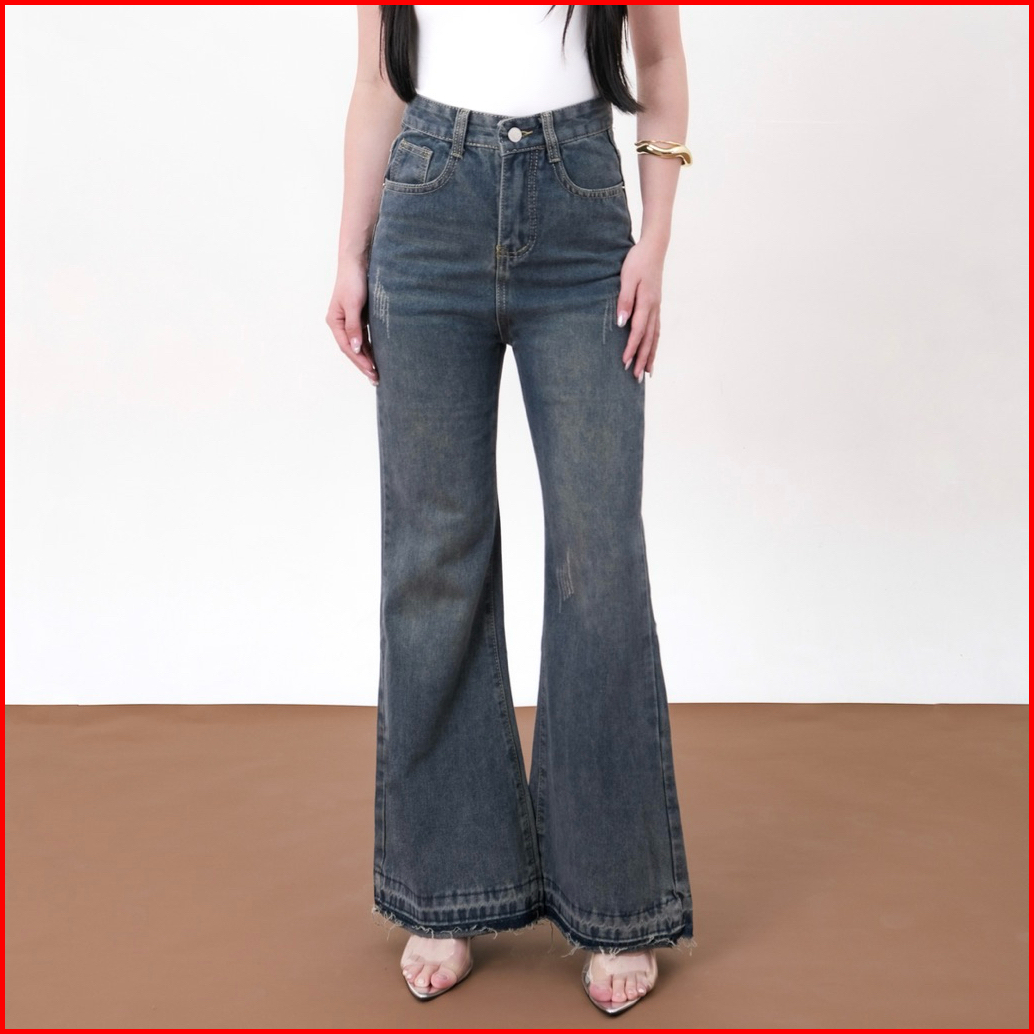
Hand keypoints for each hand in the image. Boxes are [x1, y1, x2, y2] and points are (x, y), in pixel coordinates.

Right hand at [326, 256, 378, 385]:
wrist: (357, 261)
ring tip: (377, 373)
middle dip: (363, 364)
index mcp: (335, 322)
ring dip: (367, 358)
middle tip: (376, 379)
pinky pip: (364, 337)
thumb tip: (355, 349)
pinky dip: (370, 348)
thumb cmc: (353, 280)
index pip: (347, 347)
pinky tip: (378, 357)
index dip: (359, 361)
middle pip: (352, 349)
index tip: (372, 371)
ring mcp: (350, 321)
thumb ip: (354, 327)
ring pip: (358, 345)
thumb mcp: (353, 304)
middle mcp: (340, 324)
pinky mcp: (359, 317)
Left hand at [616, 238, 665, 379]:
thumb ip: (624, 300)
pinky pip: (657, 330)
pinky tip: (652, 352)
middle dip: (643, 359)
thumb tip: (622, 323)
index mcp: (646, 302)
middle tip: (637, 377)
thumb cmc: (637, 261)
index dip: (632, 348)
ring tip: (647, 372)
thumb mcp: (627, 278)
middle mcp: (654, 308)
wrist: (654, 248)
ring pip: (655, 336)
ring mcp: (657, 307)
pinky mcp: (656, 305)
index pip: (638, 331)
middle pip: (649, 339)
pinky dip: (655, 343)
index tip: (625, 362)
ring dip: (651, 355)